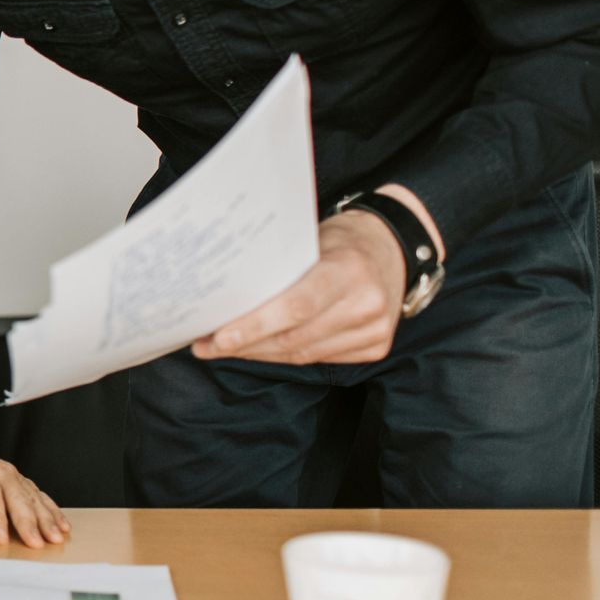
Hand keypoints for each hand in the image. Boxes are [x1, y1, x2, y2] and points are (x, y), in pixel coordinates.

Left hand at [0, 441, 68, 547]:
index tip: (0, 538)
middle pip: (16, 495)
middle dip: (27, 521)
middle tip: (36, 543)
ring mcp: (14, 475)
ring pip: (32, 497)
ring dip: (45, 518)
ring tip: (54, 538)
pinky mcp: (23, 483)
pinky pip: (41, 497)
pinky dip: (53, 512)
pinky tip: (62, 526)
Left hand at [194, 209, 407, 363]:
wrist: (394, 247)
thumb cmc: (341, 240)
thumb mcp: (312, 240)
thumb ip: (279, 269)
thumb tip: (224, 295)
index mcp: (348, 270)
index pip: (295, 307)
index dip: (254, 326)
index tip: (217, 337)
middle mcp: (367, 303)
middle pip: (295, 337)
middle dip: (245, 344)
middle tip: (206, 345)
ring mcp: (375, 329)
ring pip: (303, 354)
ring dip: (258, 354)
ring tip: (223, 349)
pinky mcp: (376, 346)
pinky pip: (319, 359)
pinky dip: (285, 356)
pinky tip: (258, 349)